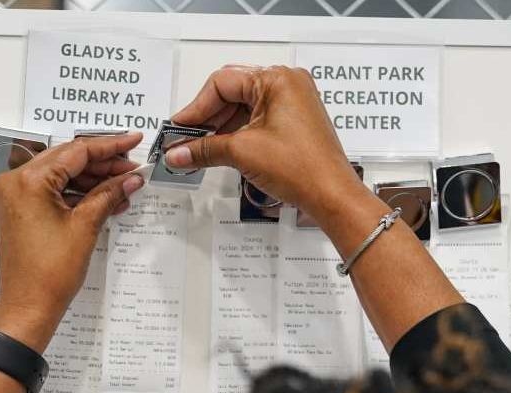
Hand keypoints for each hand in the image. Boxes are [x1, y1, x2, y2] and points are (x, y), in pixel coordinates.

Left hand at [0, 133, 144, 352]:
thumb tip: (131, 178)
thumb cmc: (49, 273)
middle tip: (133, 167)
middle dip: (103, 164)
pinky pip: (53, 191)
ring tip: (125, 187)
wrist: (28, 306)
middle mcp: (16, 181)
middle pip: (68, 159)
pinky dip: (78, 194)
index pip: (76, 152)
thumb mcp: (85, 226)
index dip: (109, 147)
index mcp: (28, 180)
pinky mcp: (21, 210)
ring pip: (62, 175)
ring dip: (93, 180)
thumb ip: (109, 194)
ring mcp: (16, 196)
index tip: (133, 142)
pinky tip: (106, 199)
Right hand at [166, 65, 369, 227]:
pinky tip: (221, 149)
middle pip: (232, 92)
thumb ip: (204, 149)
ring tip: (200, 149)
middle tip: (185, 140)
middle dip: (207, 118)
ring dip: (220, 128)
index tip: (179, 129)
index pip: (222, 83)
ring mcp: (293, 102)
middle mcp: (287, 84)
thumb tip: (179, 152)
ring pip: (243, 107)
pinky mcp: (294, 121)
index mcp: (277, 79)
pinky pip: (257, 119)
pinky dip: (237, 133)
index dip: (196, 108)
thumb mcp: (242, 153)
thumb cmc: (304, 169)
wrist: (331, 195)